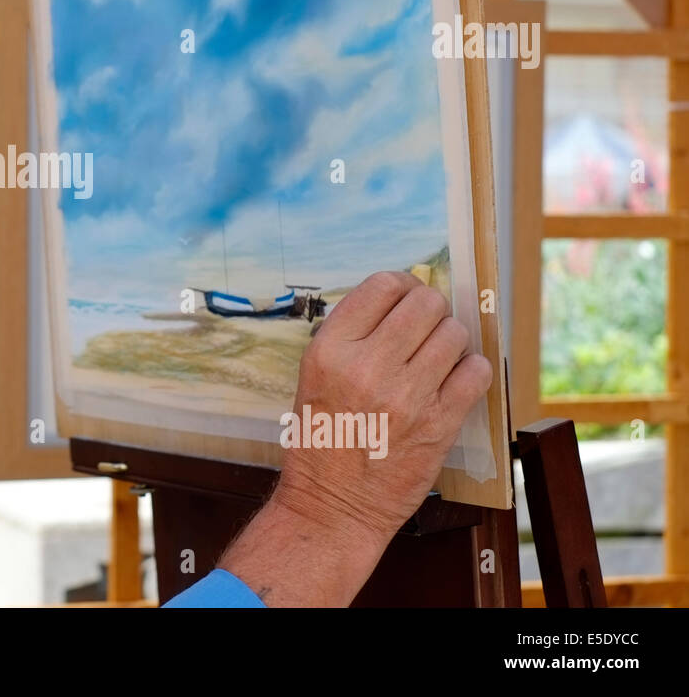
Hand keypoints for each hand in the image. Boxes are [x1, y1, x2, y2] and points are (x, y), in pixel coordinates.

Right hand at [216, 271, 491, 604]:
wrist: (333, 505)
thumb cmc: (321, 441)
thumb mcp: (314, 378)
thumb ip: (351, 339)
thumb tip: (401, 299)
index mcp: (330, 351)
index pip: (382, 286)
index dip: (402, 285)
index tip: (405, 298)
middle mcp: (367, 366)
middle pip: (425, 303)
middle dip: (431, 310)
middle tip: (426, 328)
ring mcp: (406, 395)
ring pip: (455, 334)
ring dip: (451, 341)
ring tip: (438, 358)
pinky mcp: (439, 423)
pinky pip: (476, 373)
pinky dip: (471, 370)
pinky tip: (455, 380)